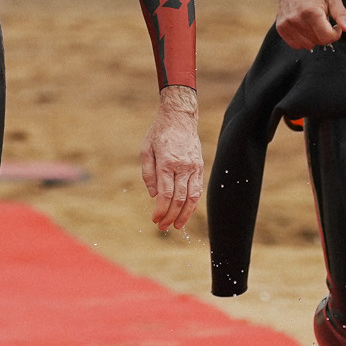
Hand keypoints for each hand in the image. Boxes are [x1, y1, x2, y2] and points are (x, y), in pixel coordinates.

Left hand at [141, 87, 204, 231]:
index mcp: (167, 162)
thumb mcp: (146, 150)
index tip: (155, 219)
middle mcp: (182, 166)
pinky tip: (186, 212)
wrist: (180, 118)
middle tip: (162, 227)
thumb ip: (148, 174)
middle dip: (170, 216)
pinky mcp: (200, 167)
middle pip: (179, 199)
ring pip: (191, 197)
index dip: (160, 210)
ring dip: (184, 214)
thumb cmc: (159, 133)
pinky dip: (193, 204)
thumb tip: (154, 195)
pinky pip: (198, 190)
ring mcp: (194, 167)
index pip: (166, 194)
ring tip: (176, 226)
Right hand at [274, 0, 345, 49]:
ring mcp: (287, 24)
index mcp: (311, 12)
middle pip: (318, 42)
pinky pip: (295, 44)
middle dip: (324, 34)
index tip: (334, 24)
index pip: (327, 37)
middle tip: (322, 20)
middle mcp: (297, 19)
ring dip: (313, 37)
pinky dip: (302, 39)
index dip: (335, 33)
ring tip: (312, 22)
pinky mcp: (281, 27)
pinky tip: (304, 27)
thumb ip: (342, 16)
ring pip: (307, 45)